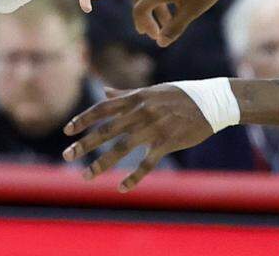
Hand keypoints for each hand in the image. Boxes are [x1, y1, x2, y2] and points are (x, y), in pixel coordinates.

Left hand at [63, 85, 213, 191]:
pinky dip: (134, 177)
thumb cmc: (179, 95)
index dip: (84, 119)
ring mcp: (153, 128)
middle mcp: (141, 113)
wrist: (211, 101)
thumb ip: (125, 94)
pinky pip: (147, 163)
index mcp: (136, 99)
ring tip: (86, 176)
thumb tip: (104, 91)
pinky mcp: (167, 142)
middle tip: (67, 155)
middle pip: (106, 130)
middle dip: (85, 144)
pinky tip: (121, 188)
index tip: (67, 130)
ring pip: (122, 149)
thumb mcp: (150, 91)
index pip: (103, 108)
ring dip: (102, 164)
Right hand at [132, 0, 231, 46]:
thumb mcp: (191, 11)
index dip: (144, 25)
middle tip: (151, 31)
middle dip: (144, 17)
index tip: (156, 37)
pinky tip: (179, 1)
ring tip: (171, 20)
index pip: (139, 10)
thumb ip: (174, 28)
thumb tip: (161, 43)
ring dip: (157, 8)